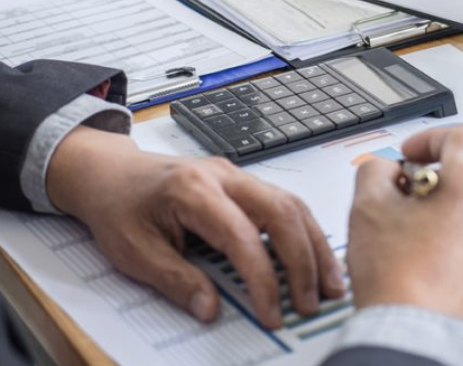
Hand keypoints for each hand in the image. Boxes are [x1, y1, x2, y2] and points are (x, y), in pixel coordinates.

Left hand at [47, 127, 343, 328]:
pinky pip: (286, 204)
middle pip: (282, 212)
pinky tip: (314, 258)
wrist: (111, 172)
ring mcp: (239, 176)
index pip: (242, 237)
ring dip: (315, 246)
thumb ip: (176, 280)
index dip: (263, 279)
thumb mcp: (135, 251)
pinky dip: (305, 233)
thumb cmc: (119, 207)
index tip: (272, 313)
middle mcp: (225, 176)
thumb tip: (211, 310)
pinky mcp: (246, 183)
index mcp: (194, 190)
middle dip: (304, 261)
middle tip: (312, 302)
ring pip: (293, 205)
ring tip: (329, 284)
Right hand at [345, 126, 462, 334]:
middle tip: (409, 194)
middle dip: (440, 175)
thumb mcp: (367, 208)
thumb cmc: (397, 281)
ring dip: (454, 208)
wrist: (415, 339)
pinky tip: (436, 259)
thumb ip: (375, 172)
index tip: (409, 156)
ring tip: (419, 231)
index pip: (459, 138)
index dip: (428, 140)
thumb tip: (387, 171)